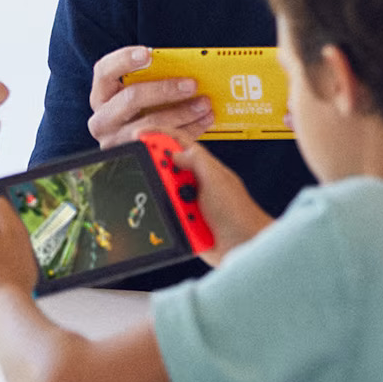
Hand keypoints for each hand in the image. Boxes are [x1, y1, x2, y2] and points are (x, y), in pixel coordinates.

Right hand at [87, 46, 212, 147]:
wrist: (135, 148)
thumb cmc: (140, 112)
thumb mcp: (137, 94)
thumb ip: (150, 80)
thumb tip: (183, 66)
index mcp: (101, 95)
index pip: (104, 71)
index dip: (124, 59)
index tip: (148, 53)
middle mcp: (103, 119)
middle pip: (131, 98)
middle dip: (165, 90)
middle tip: (191, 84)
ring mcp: (116, 140)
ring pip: (150, 124)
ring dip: (183, 113)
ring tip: (203, 104)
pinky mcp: (135, 156)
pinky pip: (164, 143)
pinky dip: (188, 131)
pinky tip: (203, 120)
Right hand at [125, 129, 272, 264]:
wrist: (244, 246)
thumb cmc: (240, 215)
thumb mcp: (217, 180)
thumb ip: (196, 161)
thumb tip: (173, 152)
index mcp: (203, 165)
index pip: (177, 141)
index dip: (158, 134)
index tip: (139, 135)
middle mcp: (193, 181)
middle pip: (163, 166)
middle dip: (155, 173)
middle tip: (158, 182)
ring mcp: (187, 201)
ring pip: (161, 193)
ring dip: (165, 201)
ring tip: (182, 211)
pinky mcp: (183, 220)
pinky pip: (164, 214)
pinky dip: (166, 217)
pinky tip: (180, 223)